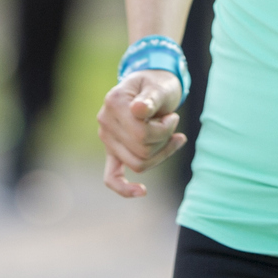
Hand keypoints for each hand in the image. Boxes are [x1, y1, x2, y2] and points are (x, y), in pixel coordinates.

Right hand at [98, 69, 184, 198]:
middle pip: (142, 151)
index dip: (164, 129)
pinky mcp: (112, 151)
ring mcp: (107, 138)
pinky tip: (141, 192)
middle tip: (172, 123)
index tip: (173, 117)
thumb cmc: (157, 84)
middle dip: (164, 140)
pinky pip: (111, 177)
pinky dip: (124, 188)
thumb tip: (139, 110)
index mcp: (113, 102)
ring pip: (139, 164)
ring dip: (160, 153)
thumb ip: (151, 98)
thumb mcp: (159, 86)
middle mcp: (105, 122)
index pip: (142, 134)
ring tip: (170, 135)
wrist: (150, 85)